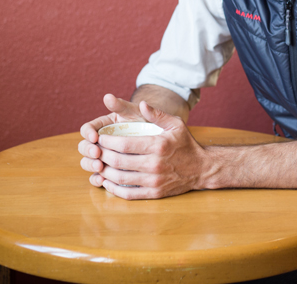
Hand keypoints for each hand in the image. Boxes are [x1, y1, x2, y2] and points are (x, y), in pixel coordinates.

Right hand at [78, 93, 146, 184]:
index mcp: (103, 126)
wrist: (158, 137)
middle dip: (88, 150)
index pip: (88, 129)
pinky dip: (97, 179)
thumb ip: (122, 106)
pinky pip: (98, 176)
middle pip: (84, 146)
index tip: (95, 137)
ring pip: (88, 162)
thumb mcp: (136, 113)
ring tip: (99, 166)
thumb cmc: (147, 122)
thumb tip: (108, 97)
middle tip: (97, 153)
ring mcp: (104, 156)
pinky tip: (102, 180)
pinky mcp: (110, 170)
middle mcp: (100, 142)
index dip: (88, 133)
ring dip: (90, 165)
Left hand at [79, 97, 208, 199]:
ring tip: (99, 164)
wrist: (201, 169)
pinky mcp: (154, 193)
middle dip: (102, 155)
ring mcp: (154, 181)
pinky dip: (113, 189)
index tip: (99, 138)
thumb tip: (142, 103)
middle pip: (118, 162)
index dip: (107, 142)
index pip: (124, 144)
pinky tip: (107, 181)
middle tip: (95, 151)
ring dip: (104, 172)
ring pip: (120, 178)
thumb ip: (157, 114)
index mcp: (158, 145)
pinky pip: (128, 193)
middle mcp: (155, 164)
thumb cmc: (186, 144)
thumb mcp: (176, 124)